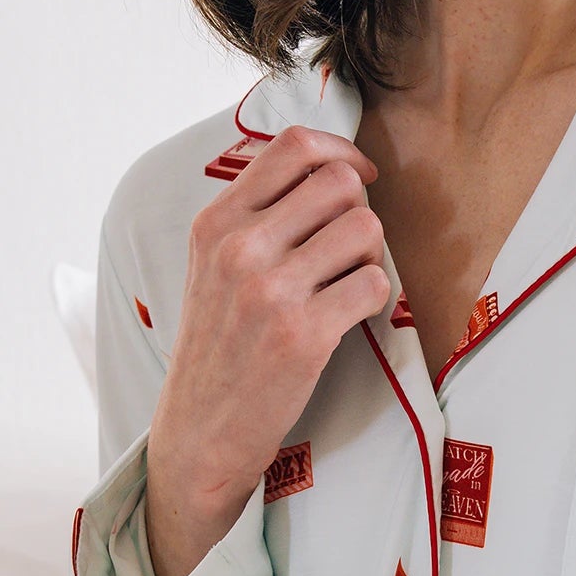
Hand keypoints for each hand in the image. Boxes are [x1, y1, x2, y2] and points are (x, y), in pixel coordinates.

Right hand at [143, 125, 389, 575]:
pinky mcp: (304, 334)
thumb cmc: (219, 346)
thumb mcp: (212, 266)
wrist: (200, 429)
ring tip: (347, 282)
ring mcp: (271, 291)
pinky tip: (350, 315)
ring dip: (371, 254)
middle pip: (340, 183)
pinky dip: (375, 297)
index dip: (342, 152)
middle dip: (359, 211)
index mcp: (216, 222)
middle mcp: (239, 248)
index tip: (359, 175)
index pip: (294, 146)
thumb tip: (327, 168)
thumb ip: (256, 215)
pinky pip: (375, 283)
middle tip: (349, 248)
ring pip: (366, 228)